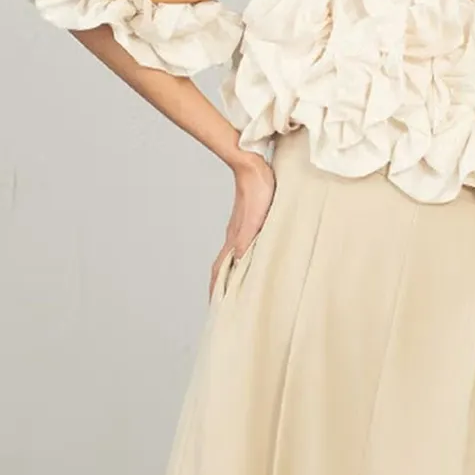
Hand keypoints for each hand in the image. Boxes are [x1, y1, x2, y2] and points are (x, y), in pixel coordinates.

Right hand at [209, 153, 276, 299]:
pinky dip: (242, 259)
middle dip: (223, 287)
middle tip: (227, 305)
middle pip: (224, 268)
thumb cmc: (257, 189)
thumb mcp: (256, 218)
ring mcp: (239, 229)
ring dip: (232, 274)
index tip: (216, 308)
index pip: (221, 271)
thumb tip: (237, 262)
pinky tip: (250, 259)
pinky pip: (241, 246)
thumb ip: (246, 239)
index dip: (218, 290)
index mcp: (234, 239)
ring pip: (232, 258)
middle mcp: (234, 237)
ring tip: (237, 289)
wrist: (253, 166)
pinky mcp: (247, 221)